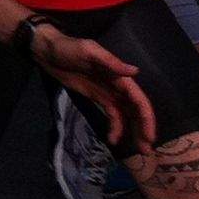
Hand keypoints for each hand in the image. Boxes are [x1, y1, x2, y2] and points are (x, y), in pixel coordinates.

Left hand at [30, 25, 156, 151]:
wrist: (48, 51)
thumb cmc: (68, 48)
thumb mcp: (88, 51)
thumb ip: (111, 62)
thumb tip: (135, 71)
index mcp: (119, 76)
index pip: (138, 99)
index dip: (146, 118)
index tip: (150, 136)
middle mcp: (118, 85)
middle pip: (135, 110)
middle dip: (143, 129)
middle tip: (146, 150)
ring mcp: (108, 92)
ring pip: (126, 114)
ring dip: (133, 131)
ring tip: (138, 150)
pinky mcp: (98, 97)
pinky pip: (112, 115)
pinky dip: (115, 127)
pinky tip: (113, 139)